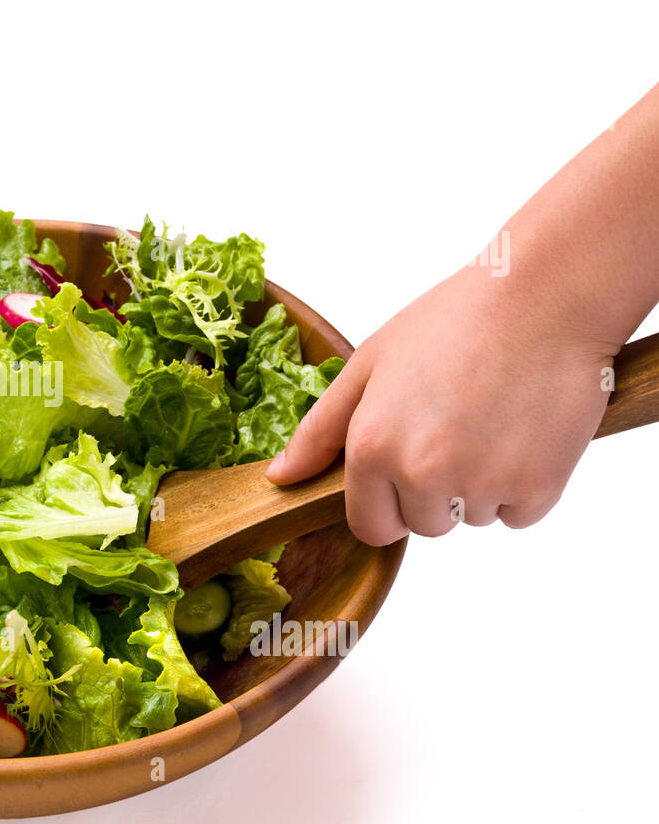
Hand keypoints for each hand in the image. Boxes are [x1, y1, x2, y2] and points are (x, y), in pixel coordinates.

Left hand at [267, 259, 617, 543]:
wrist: (543, 295)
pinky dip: (525, 484)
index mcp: (374, 449)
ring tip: (489, 418)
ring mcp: (482, 486)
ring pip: (471, 517)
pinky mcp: (538, 488)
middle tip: (452, 427)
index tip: (401, 472)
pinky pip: (520, 512)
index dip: (385, 504)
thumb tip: (280, 479)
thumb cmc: (453, 321)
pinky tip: (523, 429)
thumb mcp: (368, 365)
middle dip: (432, 492)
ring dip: (479, 485)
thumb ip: (319, 430)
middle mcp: (423, 475)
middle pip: (423, 525)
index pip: (370, 527)